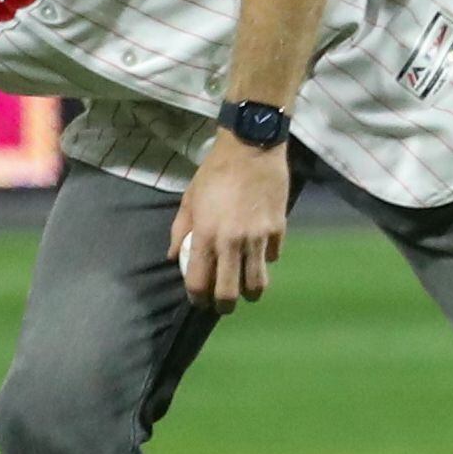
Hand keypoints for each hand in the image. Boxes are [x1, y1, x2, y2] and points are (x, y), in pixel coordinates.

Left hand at [170, 133, 290, 312]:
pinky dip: (265, 261)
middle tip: (222, 304)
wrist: (251, 147)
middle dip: (223, 307)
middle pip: (229, 294)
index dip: (197, 299)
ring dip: (249, 292)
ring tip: (244, 287)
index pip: (199, 283)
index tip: (199, 300)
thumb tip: (174, 257)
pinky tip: (259, 254)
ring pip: (257, 284)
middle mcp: (232, 242)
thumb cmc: (214, 172)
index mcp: (205, 235)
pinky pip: (273, 258)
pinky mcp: (278, 229)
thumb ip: (180, 230)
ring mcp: (258, 238)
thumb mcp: (189, 199)